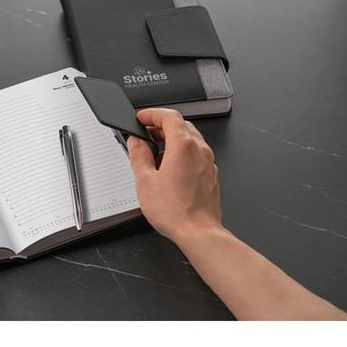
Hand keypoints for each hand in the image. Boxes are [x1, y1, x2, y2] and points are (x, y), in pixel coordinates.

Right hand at [127, 108, 221, 243]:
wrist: (198, 232)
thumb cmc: (175, 211)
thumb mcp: (145, 180)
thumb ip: (138, 155)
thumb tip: (136, 142)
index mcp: (183, 146)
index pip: (169, 116)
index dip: (152, 114)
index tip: (141, 118)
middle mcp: (200, 150)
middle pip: (182, 125)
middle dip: (162, 125)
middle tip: (145, 132)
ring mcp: (208, 163)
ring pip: (190, 139)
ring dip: (172, 139)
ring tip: (154, 151)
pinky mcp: (210, 175)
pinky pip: (196, 154)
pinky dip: (182, 152)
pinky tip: (169, 167)